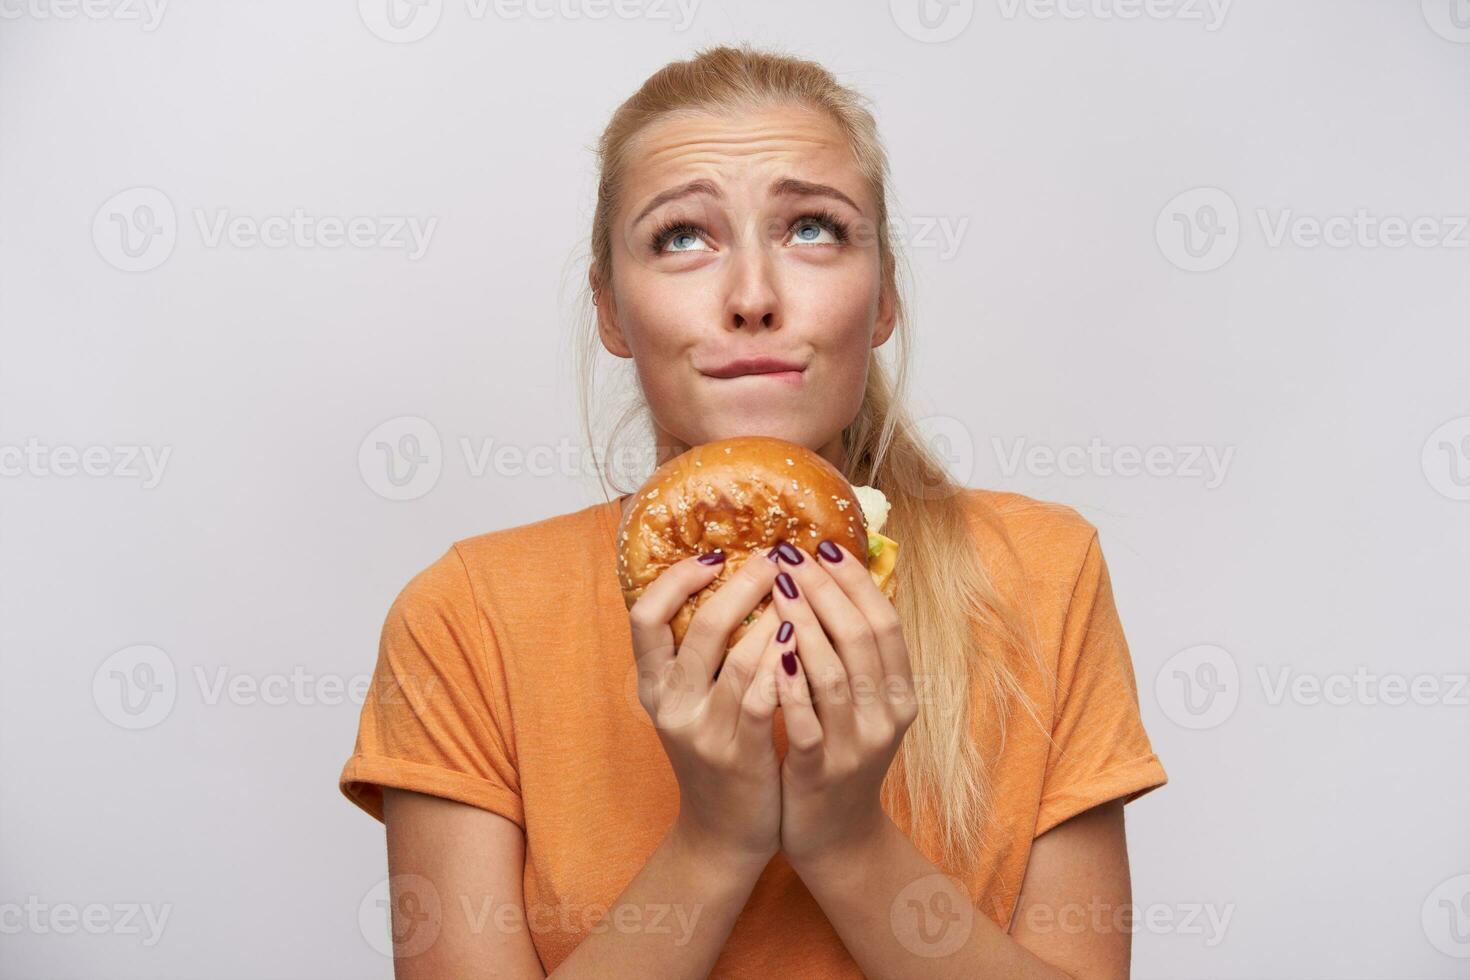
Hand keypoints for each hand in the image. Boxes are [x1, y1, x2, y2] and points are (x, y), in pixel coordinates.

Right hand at [628, 546, 787, 871]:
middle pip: (701, 627)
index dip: (675, 580)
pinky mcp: (740, 754)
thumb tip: (728, 579)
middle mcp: (670, 704)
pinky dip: (785, 664)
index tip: (713, 555)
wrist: (724, 831)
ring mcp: (704, 732)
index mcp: (653, 685)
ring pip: (739, 658)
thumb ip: (701, 652)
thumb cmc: (717, 751)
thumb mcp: (692, 701)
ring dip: (774, 618)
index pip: (644, 617)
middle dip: (742, 585)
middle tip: (775, 559)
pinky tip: (806, 640)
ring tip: (799, 591)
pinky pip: (764, 698)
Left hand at [767, 538, 917, 870]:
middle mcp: (887, 716)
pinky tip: (770, 654)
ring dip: (807, 626)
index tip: (824, 545)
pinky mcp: (823, 770)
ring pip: (837, 674)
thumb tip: (831, 585)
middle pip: (864, 638)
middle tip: (792, 555)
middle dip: (827, 591)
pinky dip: (791, 685)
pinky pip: (809, 721)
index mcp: (899, 693)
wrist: (834, 837)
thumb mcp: (858, 704)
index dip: (856, 581)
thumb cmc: (838, 756)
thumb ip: (851, 655)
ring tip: (777, 588)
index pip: (885, 622)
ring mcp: (857, 745)